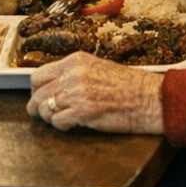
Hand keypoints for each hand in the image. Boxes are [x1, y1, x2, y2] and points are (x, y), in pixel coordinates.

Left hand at [26, 52, 164, 133]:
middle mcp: (72, 74)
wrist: (149, 98)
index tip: (39, 96)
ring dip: (48, 118)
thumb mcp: (97, 67)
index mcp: (75, 61)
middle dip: (36, 105)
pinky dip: (61, 126)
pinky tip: (70, 125)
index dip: (36, 89)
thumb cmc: (129, 85)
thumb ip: (74, 73)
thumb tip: (54, 84)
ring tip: (59, 120)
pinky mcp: (83, 112)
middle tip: (41, 113)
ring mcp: (77, 93)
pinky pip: (58, 122)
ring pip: (45, 108)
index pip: (39, 74)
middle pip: (38, 93)